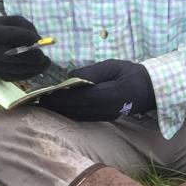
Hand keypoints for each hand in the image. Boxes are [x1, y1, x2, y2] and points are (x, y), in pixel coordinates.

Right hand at [0, 15, 49, 78]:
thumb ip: (27, 27)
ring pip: (19, 69)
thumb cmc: (5, 30)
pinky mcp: (2, 76)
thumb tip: (39, 42)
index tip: (38, 40)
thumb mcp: (14, 21)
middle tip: (43, 56)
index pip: (12, 36)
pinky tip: (38, 67)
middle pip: (15, 56)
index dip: (27, 38)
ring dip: (36, 67)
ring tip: (46, 62)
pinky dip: (32, 72)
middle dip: (32, 56)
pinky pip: (20, 76)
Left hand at [37, 61, 155, 123]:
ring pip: (77, 116)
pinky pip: (82, 118)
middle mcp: (104, 109)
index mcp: (108, 95)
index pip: (78, 98)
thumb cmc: (130, 73)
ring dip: (60, 112)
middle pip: (74, 110)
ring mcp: (104, 116)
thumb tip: (70, 77)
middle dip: (55, 106)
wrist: (148, 90)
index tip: (44, 94)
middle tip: (37, 101)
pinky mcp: (103, 118)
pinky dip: (69, 114)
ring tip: (44, 105)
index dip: (60, 98)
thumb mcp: (111, 66)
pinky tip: (59, 109)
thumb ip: (91, 72)